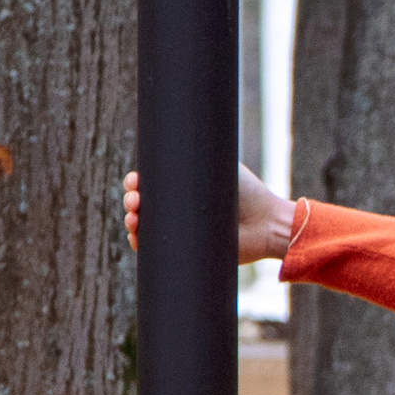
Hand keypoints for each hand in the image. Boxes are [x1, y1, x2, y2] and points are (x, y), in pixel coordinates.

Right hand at [121, 165, 298, 262]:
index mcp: (181, 187)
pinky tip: (138, 239)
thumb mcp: (222, 166)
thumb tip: (168, 142)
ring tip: (135, 220)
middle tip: (135, 200)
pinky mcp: (186, 251)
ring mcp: (179, 231)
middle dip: (130, 200)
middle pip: (141, 205)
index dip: (135, 183)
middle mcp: (177, 209)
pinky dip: (142, 245)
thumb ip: (198, 156)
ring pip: (143, 227)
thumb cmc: (248, 193)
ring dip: (131, 222)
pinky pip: (155, 250)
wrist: (265, 223)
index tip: (134, 182)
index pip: (149, 184)